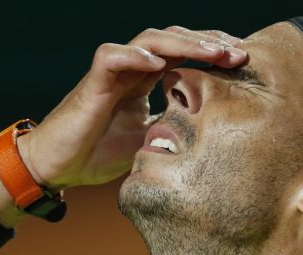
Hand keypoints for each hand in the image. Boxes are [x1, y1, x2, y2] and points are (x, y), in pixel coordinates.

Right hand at [19, 26, 247, 189]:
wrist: (58, 166)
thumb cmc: (99, 153)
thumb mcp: (149, 140)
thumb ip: (172, 126)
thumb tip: (211, 128)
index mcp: (147, 80)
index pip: (184, 54)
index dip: (213, 53)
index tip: (243, 61)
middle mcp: (133, 69)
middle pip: (174, 40)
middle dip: (209, 42)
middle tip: (240, 51)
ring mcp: (112, 72)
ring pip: (149, 41)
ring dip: (184, 44)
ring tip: (215, 52)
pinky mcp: (92, 82)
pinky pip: (112, 57)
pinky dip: (135, 56)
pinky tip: (159, 62)